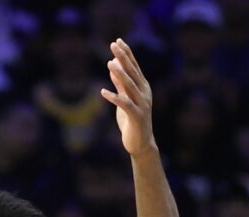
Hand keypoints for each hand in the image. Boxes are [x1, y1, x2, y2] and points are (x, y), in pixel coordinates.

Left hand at [100, 39, 155, 157]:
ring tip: (110, 63)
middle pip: (132, 72)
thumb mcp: (125, 100)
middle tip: (113, 44)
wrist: (141, 144)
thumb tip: (113, 67)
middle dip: (123, 58)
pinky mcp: (136, 117)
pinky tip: (103, 91)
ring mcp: (142, 105)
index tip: (118, 41)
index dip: (127, 53)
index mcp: (143, 87)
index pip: (134, 67)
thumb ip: (120, 85)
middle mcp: (144, 93)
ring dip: (120, 74)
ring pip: (130, 86)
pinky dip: (114, 97)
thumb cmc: (132, 121)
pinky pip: (124, 104)